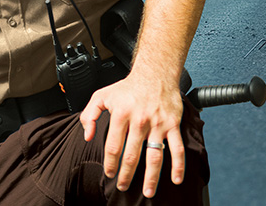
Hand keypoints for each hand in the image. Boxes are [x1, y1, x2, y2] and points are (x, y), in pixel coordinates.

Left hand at [79, 72, 184, 196]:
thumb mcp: (101, 95)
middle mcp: (139, 120)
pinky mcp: (172, 124)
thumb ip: (89, 115)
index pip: (114, 146)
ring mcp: (157, 124)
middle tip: (123, 186)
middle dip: (126, 174)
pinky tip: (175, 179)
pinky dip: (178, 166)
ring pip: (154, 156)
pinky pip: (177, 148)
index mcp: (121, 114)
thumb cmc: (128, 86)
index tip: (110, 173)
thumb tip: (87, 136)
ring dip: (151, 177)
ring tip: (148, 192)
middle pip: (132, 155)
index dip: (111, 163)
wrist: (155, 73)